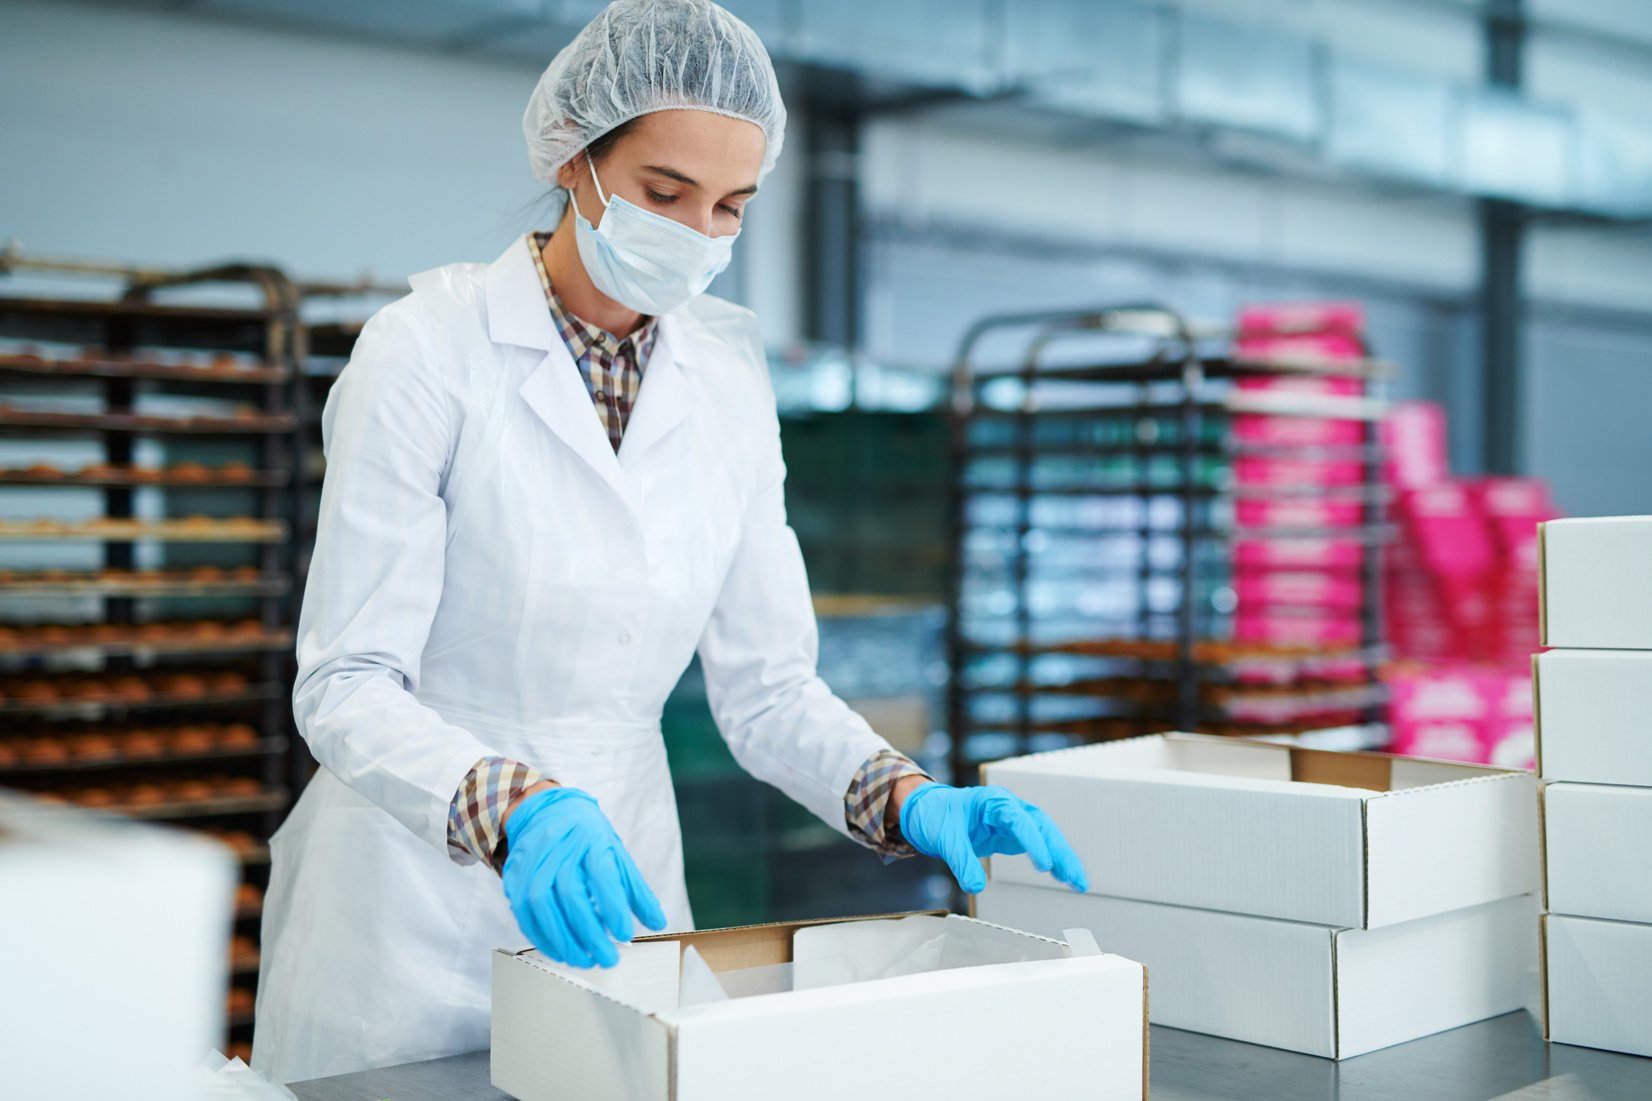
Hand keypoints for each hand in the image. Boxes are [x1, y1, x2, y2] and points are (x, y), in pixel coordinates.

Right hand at [501, 786, 667, 968]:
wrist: (547, 812)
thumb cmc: (587, 838)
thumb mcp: (617, 854)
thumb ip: (637, 891)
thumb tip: (658, 922)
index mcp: (591, 839)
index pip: (602, 874)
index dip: (613, 907)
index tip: (625, 934)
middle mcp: (559, 847)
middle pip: (571, 894)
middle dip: (590, 933)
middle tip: (608, 959)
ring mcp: (533, 861)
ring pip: (541, 904)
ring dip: (563, 940)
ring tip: (584, 960)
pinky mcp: (514, 875)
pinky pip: (523, 911)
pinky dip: (541, 937)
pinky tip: (559, 951)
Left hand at [898, 782, 1088, 894]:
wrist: (928, 812)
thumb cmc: (936, 816)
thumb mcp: (944, 839)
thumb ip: (961, 861)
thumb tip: (976, 886)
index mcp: (992, 801)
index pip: (1019, 820)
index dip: (1033, 841)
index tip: (1044, 864)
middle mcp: (1009, 808)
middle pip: (1042, 827)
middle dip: (1060, 851)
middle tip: (1073, 877)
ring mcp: (1014, 821)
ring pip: (1045, 836)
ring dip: (1062, 858)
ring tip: (1078, 882)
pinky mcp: (1013, 835)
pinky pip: (1038, 846)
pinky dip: (1051, 860)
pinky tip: (1063, 876)